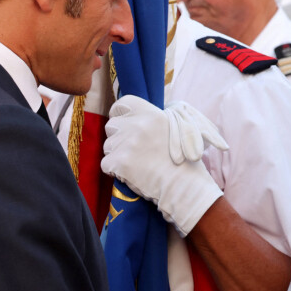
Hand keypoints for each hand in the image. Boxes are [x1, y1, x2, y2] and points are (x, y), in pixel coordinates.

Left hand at [101, 95, 226, 234]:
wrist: (184, 187)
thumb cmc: (185, 163)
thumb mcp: (178, 130)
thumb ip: (156, 121)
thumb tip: (138, 120)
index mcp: (152, 114)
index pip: (122, 104)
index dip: (120, 115)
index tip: (124, 124)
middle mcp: (138, 125)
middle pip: (111, 126)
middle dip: (118, 137)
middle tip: (135, 150)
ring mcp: (127, 143)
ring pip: (108, 146)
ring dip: (117, 155)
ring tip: (137, 164)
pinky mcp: (119, 162)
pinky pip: (105, 164)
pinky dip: (115, 171)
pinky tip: (132, 174)